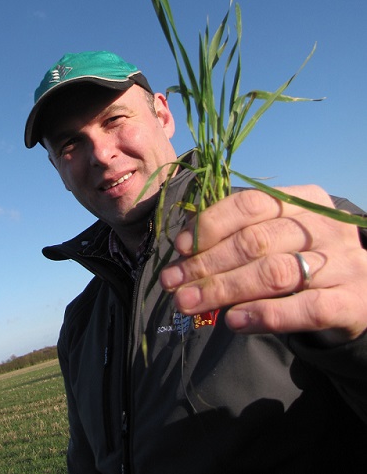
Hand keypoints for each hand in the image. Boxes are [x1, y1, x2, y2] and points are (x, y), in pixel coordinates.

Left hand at [160, 185, 366, 341]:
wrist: (362, 289)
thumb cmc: (306, 258)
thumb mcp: (278, 235)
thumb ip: (241, 237)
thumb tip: (187, 254)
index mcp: (302, 201)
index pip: (250, 203)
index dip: (212, 224)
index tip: (182, 247)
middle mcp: (323, 227)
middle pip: (255, 241)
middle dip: (207, 264)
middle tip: (173, 283)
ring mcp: (341, 263)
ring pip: (274, 273)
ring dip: (224, 289)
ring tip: (189, 302)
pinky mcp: (352, 301)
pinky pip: (306, 308)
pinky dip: (265, 315)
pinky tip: (234, 321)